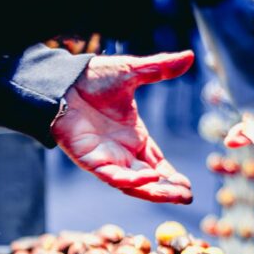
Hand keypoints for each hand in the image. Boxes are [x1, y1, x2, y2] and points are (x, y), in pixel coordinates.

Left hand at [52, 51, 193, 203]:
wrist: (64, 80)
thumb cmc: (93, 78)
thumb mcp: (133, 73)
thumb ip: (160, 69)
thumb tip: (189, 56)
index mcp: (134, 137)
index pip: (157, 163)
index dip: (172, 177)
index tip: (188, 187)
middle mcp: (122, 152)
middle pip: (149, 179)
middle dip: (168, 190)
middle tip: (187, 197)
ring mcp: (106, 158)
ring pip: (133, 183)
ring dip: (154, 191)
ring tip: (176, 195)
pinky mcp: (90, 160)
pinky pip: (112, 176)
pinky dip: (131, 179)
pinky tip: (150, 177)